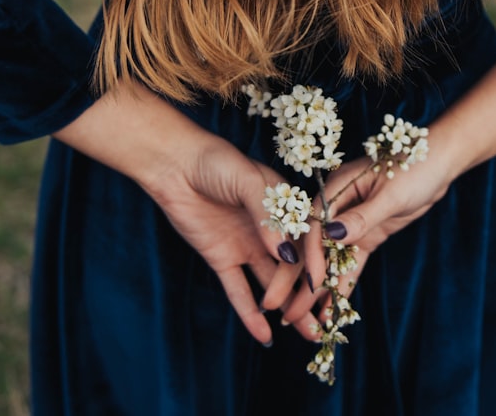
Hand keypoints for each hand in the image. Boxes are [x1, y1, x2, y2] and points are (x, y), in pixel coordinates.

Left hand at [53, 83, 318, 344]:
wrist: (174, 164)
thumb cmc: (216, 161)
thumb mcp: (248, 180)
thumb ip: (268, 216)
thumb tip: (286, 255)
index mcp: (285, 208)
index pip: (307, 242)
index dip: (315, 264)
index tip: (321, 285)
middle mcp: (270, 230)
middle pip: (293, 268)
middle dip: (305, 296)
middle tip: (315, 322)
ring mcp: (247, 246)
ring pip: (273, 284)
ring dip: (289, 309)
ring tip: (308, 335)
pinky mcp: (222, 259)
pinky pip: (239, 290)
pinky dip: (250, 313)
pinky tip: (264, 336)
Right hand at [273, 147, 456, 324]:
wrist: (438, 163)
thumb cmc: (415, 166)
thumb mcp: (391, 192)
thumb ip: (362, 215)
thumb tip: (334, 235)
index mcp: (335, 188)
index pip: (315, 227)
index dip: (311, 256)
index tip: (311, 283)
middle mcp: (336, 207)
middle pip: (310, 247)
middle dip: (294, 279)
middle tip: (277, 309)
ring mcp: (350, 224)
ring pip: (328, 261)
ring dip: (316, 291)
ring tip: (302, 323)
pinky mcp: (365, 236)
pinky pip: (350, 265)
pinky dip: (341, 287)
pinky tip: (329, 312)